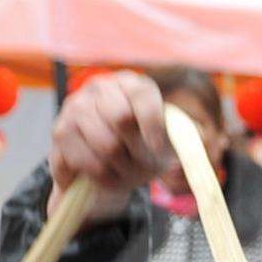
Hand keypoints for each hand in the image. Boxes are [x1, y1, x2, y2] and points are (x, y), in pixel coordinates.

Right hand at [49, 73, 173, 220]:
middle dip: (136, 150)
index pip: (142, 96)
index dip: (153, 127)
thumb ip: (186, 137)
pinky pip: (85, 161)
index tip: (159, 152)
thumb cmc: (141, 151)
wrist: (106, 172)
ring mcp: (75, 106)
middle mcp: (100, 87)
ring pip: (104, 143)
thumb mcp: (167, 143)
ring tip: (124, 172)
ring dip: (121, 168)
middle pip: (120, 118)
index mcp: (131, 84)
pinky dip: (102, 177)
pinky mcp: (59, 131)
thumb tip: (202, 134)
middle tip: (141, 165)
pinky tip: (106, 176)